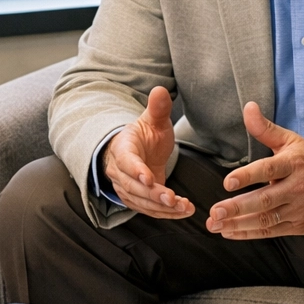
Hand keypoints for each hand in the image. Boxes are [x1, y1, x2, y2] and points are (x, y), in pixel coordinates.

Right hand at [102, 85, 193, 219]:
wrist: (139, 150)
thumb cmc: (146, 134)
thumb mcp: (153, 120)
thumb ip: (158, 108)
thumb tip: (161, 90)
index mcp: (123, 148)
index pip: (125, 161)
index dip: (136, 171)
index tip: (149, 178)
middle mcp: (120, 170)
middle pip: (132, 186)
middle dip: (153, 195)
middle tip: (172, 198)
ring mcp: (126, 187)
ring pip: (140, 202)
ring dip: (161, 208)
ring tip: (183, 207)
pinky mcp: (136, 199)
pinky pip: (148, 209)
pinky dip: (165, 213)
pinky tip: (183, 211)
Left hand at [206, 102, 303, 238]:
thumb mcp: (292, 141)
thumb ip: (266, 129)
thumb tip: (248, 108)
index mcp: (294, 164)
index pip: (269, 170)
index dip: (248, 176)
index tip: (228, 182)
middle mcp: (296, 188)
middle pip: (265, 199)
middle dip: (238, 207)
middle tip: (216, 211)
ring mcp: (298, 210)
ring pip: (266, 219)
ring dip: (238, 224)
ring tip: (215, 224)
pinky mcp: (298, 226)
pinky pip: (270, 232)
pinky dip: (249, 233)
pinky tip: (229, 232)